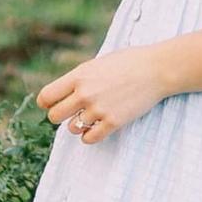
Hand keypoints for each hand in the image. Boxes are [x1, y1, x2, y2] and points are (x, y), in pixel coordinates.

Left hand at [37, 46, 170, 142]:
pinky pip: (90, 138)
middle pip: (55, 115)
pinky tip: (94, 129)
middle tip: (69, 113)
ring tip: (88, 118)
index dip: (46, 102)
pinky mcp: (113, 122)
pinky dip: (88, 137)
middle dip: (59, 115)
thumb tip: (63, 93)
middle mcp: (85, 93)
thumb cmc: (127, 62)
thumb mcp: (97, 64)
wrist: (155, 69)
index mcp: (79, 75)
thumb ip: (79, 78)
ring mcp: (99, 109)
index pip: (47, 96)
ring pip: (72, 128)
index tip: (50, 104)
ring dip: (77, 125)